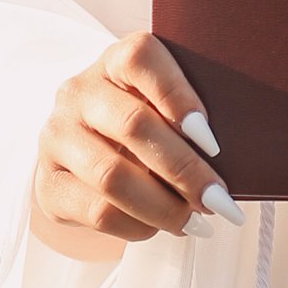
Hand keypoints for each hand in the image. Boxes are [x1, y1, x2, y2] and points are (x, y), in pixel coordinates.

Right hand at [32, 33, 238, 260]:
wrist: (83, 158)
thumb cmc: (143, 127)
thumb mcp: (162, 108)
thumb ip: (189, 117)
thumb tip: (238, 156)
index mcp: (114, 61)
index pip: (140, 59)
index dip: (178, 96)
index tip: (213, 140)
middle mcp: (79, 92)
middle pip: (133, 126)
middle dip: (185, 170)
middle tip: (220, 200)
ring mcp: (57, 137)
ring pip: (113, 176)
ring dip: (165, 206)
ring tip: (199, 223)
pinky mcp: (48, 184)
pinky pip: (98, 211)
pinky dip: (140, 226)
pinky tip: (163, 228)